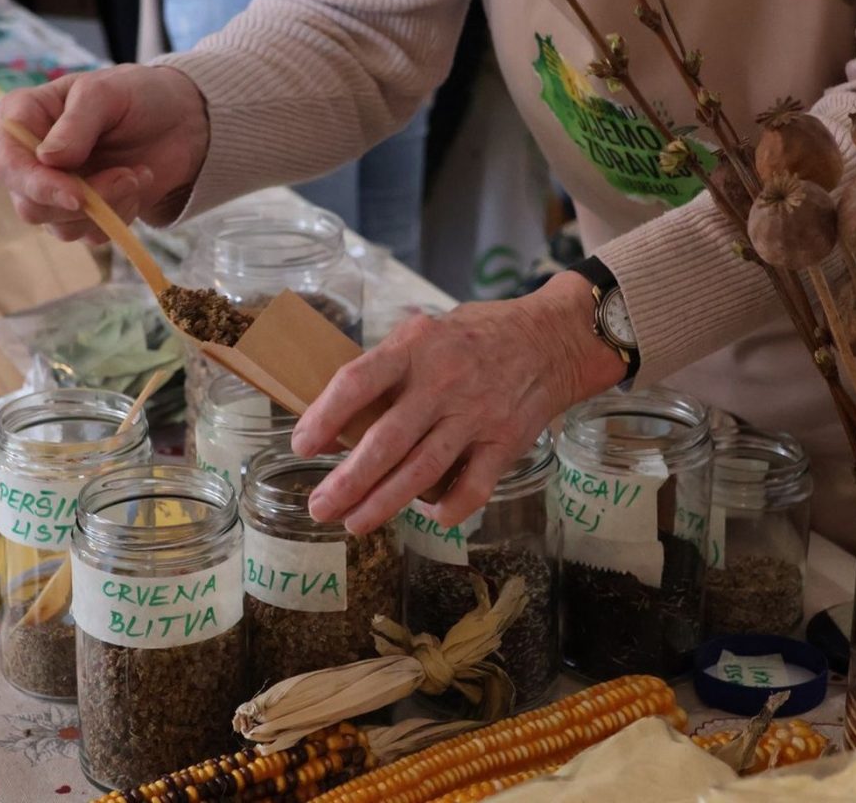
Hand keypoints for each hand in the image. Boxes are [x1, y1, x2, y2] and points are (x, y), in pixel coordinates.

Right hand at [0, 64, 208, 241]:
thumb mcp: (106, 93)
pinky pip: (92, 235)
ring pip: (62, 227)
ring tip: (136, 174)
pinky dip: (120, 216)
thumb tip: (48, 159)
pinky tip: (137, 184)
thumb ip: (77, 124)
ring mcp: (56, 189)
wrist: (179, 120)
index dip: (37, 186)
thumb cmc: (135, 95)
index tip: (77, 196)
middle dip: (83, 202)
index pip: (8, 166)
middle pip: (30, 207)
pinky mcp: (84, 212)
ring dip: (108, 207)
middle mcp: (30, 159)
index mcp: (22, 120)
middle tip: (127, 177)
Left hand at [292, 271, 627, 533]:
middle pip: (386, 441)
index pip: (357, 383)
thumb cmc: (479, 336)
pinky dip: (448, 510)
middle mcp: (443, 384)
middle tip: (320, 507)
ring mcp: (476, 417)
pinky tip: (426, 517)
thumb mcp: (428, 330)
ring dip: (384, 504)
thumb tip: (339, 412)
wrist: (553, 339)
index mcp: (415, 349)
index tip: (302, 444)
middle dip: (348, 481)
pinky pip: (472, 488)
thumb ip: (389, 365)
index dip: (324, 417)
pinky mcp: (505, 443)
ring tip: (353, 524)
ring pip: (422, 471)